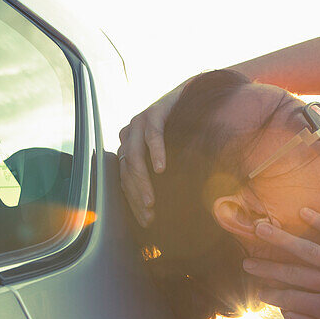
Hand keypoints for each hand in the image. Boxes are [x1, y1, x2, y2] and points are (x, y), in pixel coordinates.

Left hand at [117, 79, 187, 226]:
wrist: (194, 96)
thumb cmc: (183, 132)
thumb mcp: (170, 157)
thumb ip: (162, 177)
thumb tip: (164, 208)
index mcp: (128, 149)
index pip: (125, 181)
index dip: (134, 202)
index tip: (146, 222)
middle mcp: (129, 136)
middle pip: (127, 172)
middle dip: (137, 197)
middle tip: (150, 216)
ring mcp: (138, 123)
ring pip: (134, 157)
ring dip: (143, 181)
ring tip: (152, 201)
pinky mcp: (154, 112)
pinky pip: (152, 135)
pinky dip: (156, 153)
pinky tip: (161, 169)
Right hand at [243, 208, 319, 318]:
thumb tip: (288, 315)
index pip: (289, 298)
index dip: (270, 294)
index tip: (255, 289)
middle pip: (292, 272)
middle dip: (266, 267)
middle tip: (245, 261)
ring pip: (309, 250)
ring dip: (282, 239)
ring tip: (261, 229)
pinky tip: (303, 213)